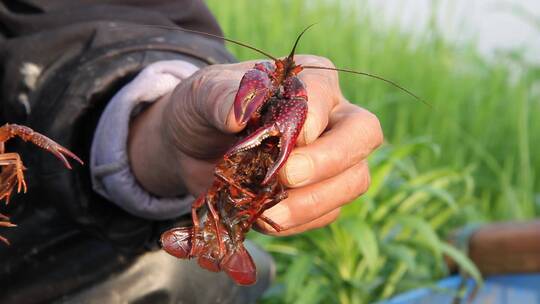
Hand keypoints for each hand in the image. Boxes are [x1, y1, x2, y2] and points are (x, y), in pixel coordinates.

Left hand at [128, 55, 382, 235]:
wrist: (192, 149)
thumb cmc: (205, 111)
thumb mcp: (202, 95)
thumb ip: (220, 97)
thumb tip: (239, 113)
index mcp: (311, 81)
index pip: (323, 95)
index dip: (307, 120)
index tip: (273, 137)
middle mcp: (333, 116)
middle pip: (363, 134)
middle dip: (327, 160)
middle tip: (287, 176)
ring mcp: (334, 158)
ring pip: (353, 180)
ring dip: (312, 201)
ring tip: (270, 212)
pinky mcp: (323, 194)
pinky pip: (328, 212)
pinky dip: (298, 221)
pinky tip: (265, 218)